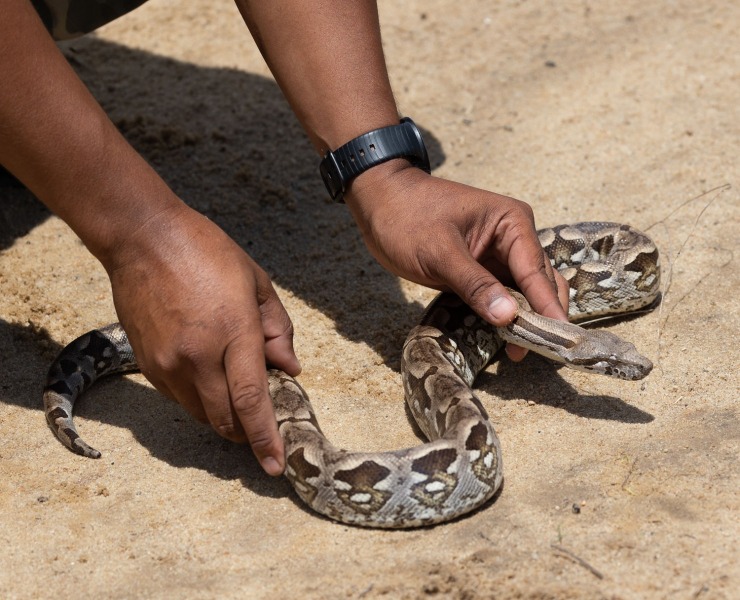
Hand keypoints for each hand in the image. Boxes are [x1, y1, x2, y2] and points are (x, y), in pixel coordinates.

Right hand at [104, 203, 299, 474]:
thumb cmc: (206, 252)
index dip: (265, 438)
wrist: (143, 239)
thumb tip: (289, 369)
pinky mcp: (147, 366)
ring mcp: (167, 364)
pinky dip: (200, 400)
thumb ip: (278, 330)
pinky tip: (209, 376)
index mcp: (233, 333)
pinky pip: (180, 400)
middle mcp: (197, 357)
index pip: (252, 401)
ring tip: (237, 392)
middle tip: (263, 426)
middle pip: (226, 420)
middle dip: (247, 433)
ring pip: (202, 415)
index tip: (274, 464)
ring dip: (224, 416)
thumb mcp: (256, 282)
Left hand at [345, 160, 569, 360]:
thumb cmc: (407, 217)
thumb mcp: (438, 251)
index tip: (562, 340)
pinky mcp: (480, 272)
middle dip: (542, 317)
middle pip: (539, 284)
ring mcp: (497, 257)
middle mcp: (513, 239)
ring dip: (523, 321)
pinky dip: (503, 318)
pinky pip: (500, 298)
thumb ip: (474, 284)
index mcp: (512, 223)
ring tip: (521, 354)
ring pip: (522, 294)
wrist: (379, 203)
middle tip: (545, 354)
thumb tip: (508, 317)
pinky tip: (504, 343)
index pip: (536, 272)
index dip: (548, 308)